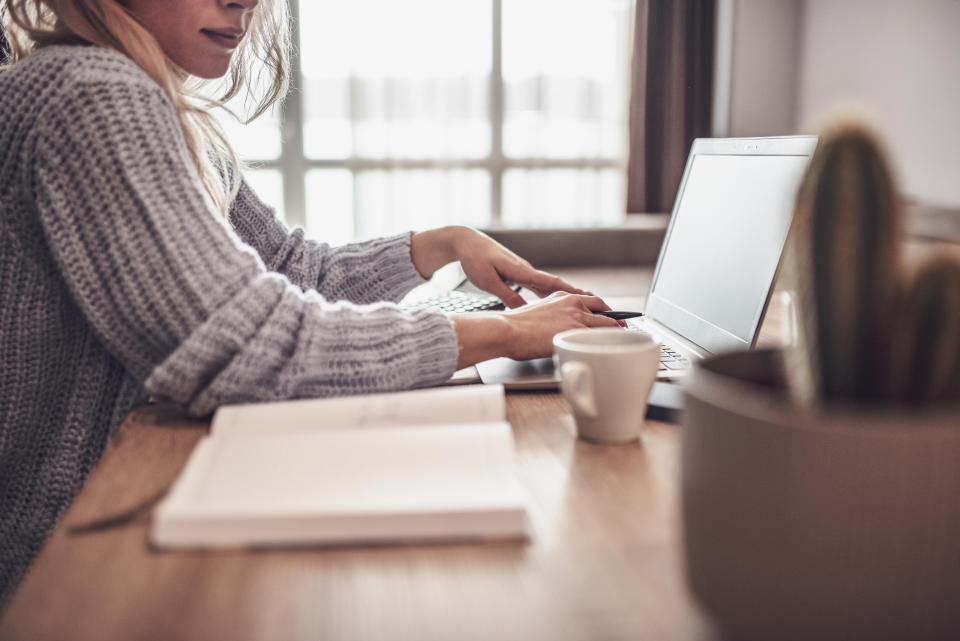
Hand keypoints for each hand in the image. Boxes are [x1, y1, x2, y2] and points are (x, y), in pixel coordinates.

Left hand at [410, 226, 588, 307]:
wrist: (466, 241)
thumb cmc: (475, 260)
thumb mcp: (488, 281)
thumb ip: (507, 295)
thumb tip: (524, 310)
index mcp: (521, 270)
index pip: (550, 282)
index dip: (569, 290)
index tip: (586, 297)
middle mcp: (525, 269)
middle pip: (554, 284)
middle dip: (573, 292)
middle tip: (594, 300)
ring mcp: (522, 270)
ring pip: (546, 284)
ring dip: (563, 292)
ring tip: (580, 301)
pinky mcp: (516, 272)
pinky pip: (537, 283)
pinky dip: (548, 291)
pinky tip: (552, 298)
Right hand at [450, 292, 622, 368]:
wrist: (506, 330)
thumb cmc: (512, 327)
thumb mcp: (535, 314)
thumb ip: (550, 319)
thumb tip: (550, 330)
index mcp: (562, 297)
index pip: (590, 300)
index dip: (603, 309)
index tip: (608, 315)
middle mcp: (572, 303)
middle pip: (604, 309)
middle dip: (616, 319)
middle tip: (622, 327)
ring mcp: (576, 317)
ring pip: (607, 323)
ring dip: (617, 332)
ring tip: (624, 340)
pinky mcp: (576, 332)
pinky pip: (601, 337)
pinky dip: (610, 343)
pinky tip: (614, 351)